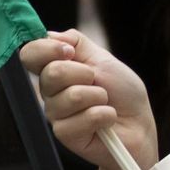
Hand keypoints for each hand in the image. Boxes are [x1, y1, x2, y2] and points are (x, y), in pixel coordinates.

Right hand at [20, 29, 157, 169]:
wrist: (139, 123)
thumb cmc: (122, 92)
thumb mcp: (102, 58)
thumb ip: (76, 42)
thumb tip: (49, 34)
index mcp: (56, 69)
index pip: (30, 55)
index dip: (46, 49)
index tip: (70, 52)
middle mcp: (50, 92)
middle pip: (51, 73)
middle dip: (84, 74)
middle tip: (97, 81)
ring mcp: (56, 114)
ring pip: (71, 96)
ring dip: (98, 96)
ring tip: (105, 102)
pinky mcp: (65, 134)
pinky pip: (83, 118)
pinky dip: (104, 115)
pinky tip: (107, 120)